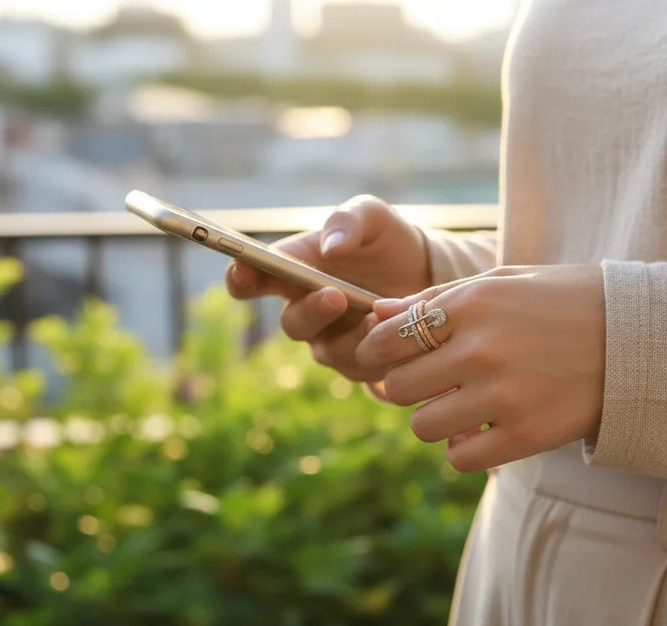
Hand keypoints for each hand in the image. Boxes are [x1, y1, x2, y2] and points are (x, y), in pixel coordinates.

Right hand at [225, 195, 430, 381]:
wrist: (426, 272)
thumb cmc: (386, 240)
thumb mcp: (372, 216)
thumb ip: (348, 220)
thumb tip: (330, 247)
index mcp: (292, 271)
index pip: (249, 280)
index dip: (240, 278)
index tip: (244, 269)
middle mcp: (305, 310)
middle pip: (292, 324)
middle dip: (311, 312)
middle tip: (335, 295)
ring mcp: (331, 341)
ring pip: (326, 351)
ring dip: (349, 337)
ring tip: (376, 316)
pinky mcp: (359, 362)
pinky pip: (358, 367)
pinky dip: (374, 352)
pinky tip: (392, 333)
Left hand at [356, 265, 605, 472]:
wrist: (637, 338)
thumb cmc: (563, 302)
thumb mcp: (502, 282)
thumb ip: (436, 298)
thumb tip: (376, 314)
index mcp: (471, 304)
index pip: (387, 339)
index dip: (376, 353)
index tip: (386, 359)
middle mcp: (481, 349)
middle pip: (396, 388)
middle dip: (406, 387)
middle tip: (430, 384)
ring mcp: (503, 396)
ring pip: (422, 426)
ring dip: (433, 420)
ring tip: (459, 408)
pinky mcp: (525, 436)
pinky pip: (459, 458)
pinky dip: (463, 449)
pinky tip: (482, 431)